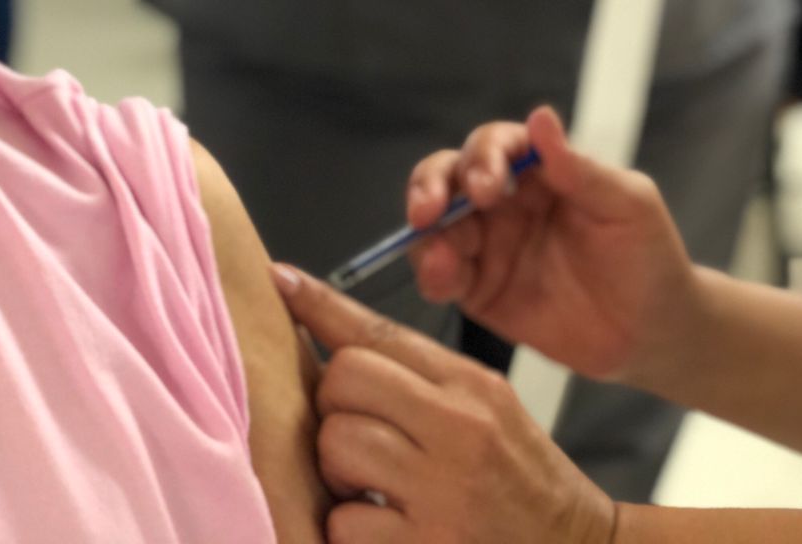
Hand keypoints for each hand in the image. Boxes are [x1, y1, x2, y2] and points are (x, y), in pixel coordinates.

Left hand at [274, 265, 615, 543]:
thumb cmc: (522, 484)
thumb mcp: (485, 408)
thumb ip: (414, 372)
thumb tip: (325, 322)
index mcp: (470, 386)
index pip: (378, 332)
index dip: (319, 306)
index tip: (279, 281)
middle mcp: (460, 430)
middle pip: (343, 378)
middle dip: (333, 407)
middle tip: (359, 437)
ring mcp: (444, 492)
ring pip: (336, 444)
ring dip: (337, 471)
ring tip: (370, 488)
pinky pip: (344, 523)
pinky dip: (350, 530)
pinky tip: (384, 531)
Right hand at [406, 107, 698, 387]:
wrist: (654, 333)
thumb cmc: (648, 256)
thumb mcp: (627, 206)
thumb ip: (580, 169)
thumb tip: (541, 116)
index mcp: (536, 171)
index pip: (493, 146)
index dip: (481, 159)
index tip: (487, 186)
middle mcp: (502, 201)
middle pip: (447, 176)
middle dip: (431, 187)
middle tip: (431, 210)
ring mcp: (486, 244)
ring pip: (434, 224)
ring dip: (426, 235)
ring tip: (439, 259)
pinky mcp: (477, 288)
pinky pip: (441, 274)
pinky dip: (431, 274)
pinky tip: (439, 282)